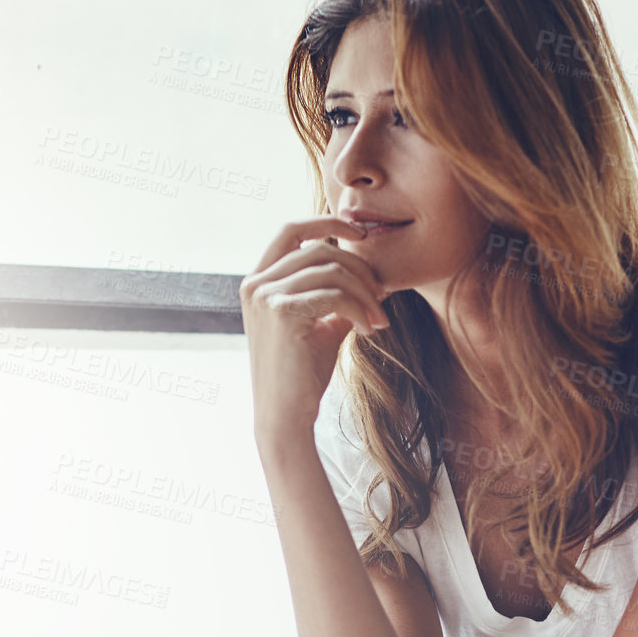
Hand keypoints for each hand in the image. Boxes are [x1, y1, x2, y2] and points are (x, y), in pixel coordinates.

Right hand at [239, 215, 391, 441]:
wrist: (286, 415)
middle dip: (359, 269)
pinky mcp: (281, 311)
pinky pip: (334, 293)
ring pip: (331, 270)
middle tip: (382, 297)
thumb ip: (336, 296)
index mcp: (258, 281)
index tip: (361, 233)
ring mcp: (265, 295)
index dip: (326, 221)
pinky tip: (368, 330)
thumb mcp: (321, 326)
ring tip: (379, 321)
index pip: (291, 230)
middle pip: (320, 248)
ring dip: (365, 294)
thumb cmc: (303, 374)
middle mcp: (255, 283)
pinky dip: (359, 308)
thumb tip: (371, 276)